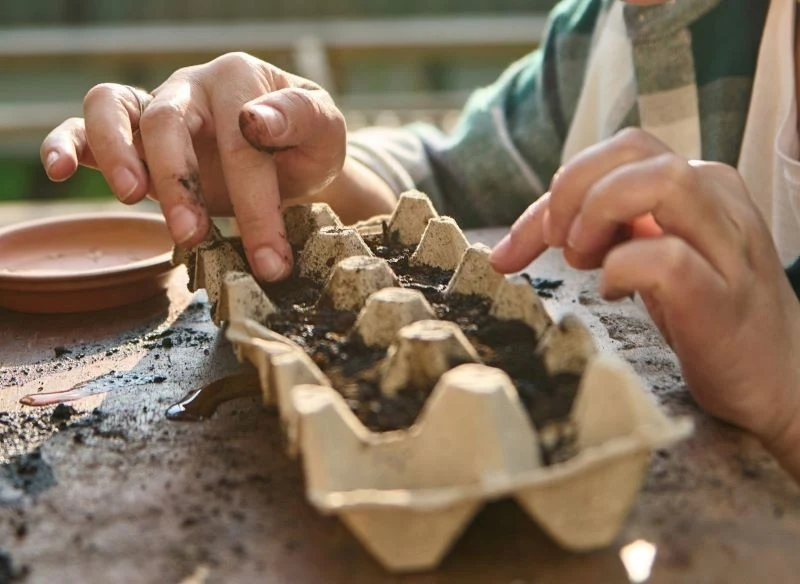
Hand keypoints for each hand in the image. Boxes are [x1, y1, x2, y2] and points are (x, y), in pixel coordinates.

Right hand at [40, 52, 346, 280]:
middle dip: (180, 182)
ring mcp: (157, 107)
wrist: (291, 157)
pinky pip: (84, 127)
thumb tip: (255, 121)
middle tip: (195, 234)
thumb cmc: (306, 145)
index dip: (257, 204)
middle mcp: (192, 87)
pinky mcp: (132, 137)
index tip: (271, 260)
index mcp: (241, 80)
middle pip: (168, 120)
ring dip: (117, 155)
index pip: (241, 138)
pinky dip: (66, 143)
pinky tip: (59, 171)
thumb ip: (300, 119)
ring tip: (134, 198)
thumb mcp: (324, 131)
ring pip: (113, 108)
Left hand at [491, 128, 799, 454]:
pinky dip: (623, 268)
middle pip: (636, 148)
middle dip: (574, 188)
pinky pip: (668, 259)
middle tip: (560, 243)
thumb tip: (532, 232)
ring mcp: (726, 248)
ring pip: (663, 182)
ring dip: (600, 213)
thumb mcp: (651, 255)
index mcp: (697, 186)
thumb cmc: (706, 312)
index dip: (556, 189)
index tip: (515, 248)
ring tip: (583, 258)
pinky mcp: (723, 298)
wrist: (782, 378)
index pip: (616, 153)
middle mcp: (717, 202)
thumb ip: (607, 229)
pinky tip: (613, 292)